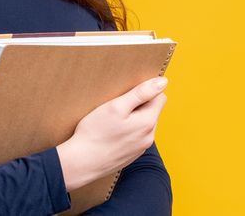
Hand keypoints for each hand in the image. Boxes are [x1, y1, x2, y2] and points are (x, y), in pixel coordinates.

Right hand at [57, 76, 168, 191]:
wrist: (82, 162)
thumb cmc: (95, 133)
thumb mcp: (116, 106)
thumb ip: (140, 93)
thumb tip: (162, 82)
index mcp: (148, 122)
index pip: (160, 98)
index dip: (145, 91)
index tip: (127, 93)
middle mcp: (149, 137)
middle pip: (151, 111)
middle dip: (138, 105)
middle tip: (116, 105)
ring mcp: (140, 148)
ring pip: (143, 124)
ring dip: (132, 118)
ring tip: (111, 119)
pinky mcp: (131, 155)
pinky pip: (135, 137)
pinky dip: (126, 131)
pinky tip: (110, 133)